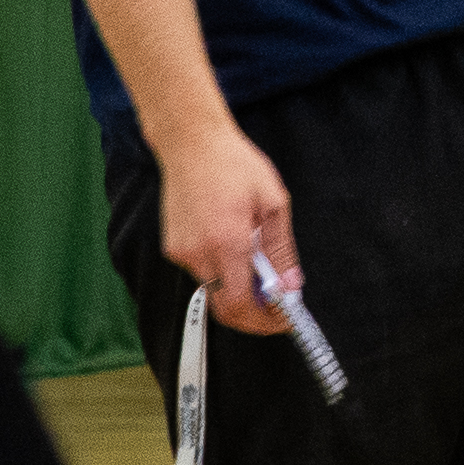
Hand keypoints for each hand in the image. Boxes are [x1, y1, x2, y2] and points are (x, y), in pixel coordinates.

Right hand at [158, 119, 296, 333]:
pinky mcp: (172, 247)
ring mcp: (181, 252)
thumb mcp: (274, 203)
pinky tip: (234, 248)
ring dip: (237, 290)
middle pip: (224, 306)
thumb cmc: (236, 165)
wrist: (192, 143)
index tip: (283, 319)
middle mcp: (199, 253)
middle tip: (276, 307)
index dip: (263, 321)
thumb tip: (291, 287)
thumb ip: (281, 251)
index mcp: (228, 243)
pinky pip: (200, 272)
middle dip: (252, 315)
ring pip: (213, 290)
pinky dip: (221, 272)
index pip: (241, 306)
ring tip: (260, 269)